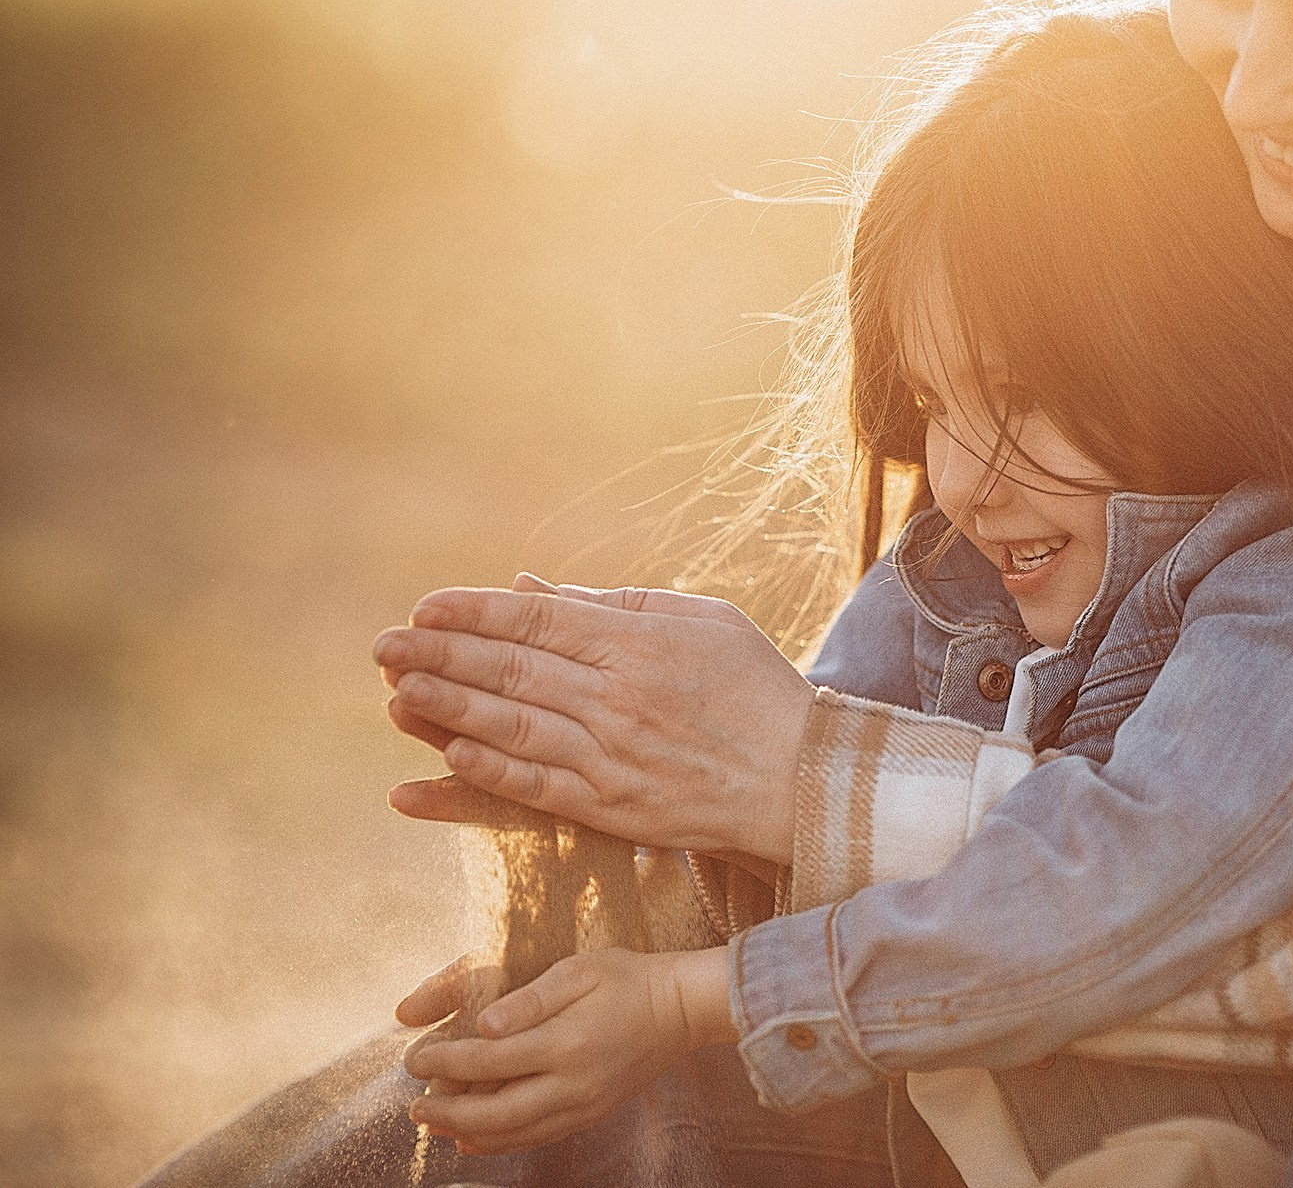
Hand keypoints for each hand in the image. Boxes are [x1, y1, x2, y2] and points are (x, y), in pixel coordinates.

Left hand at [374, 576, 814, 860]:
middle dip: (439, 655)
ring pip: (511, 728)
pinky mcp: (613, 808)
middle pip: (510, 672)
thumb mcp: (703, 620)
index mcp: (639, 644)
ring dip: (445, 709)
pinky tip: (445, 755)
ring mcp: (612, 757)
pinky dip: (487, 771)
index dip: (473, 613)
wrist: (804, 780)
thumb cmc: (758, 689)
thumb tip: (533, 590)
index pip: (536, 623)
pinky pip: (535, 787)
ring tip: (394, 691)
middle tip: (382, 644)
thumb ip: (615, 604)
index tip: (423, 607)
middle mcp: (618, 699)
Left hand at [400, 945, 734, 1155]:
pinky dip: (501, 1143)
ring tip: (434, 1125)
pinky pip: (538, 1137)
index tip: (417, 1059)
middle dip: (449, 1111)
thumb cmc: (629, 980)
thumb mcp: (579, 970)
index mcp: (567, 1041)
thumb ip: (530, 998)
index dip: (447, 1062)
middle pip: (497, 1111)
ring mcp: (585, 1104)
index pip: (491, 1059)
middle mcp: (574, 1083)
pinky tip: (475, 1140)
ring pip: (515, 1133)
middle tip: (415, 1106)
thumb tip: (484, 1026)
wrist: (681, 1009)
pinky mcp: (592, 1114)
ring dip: (469, 1133)